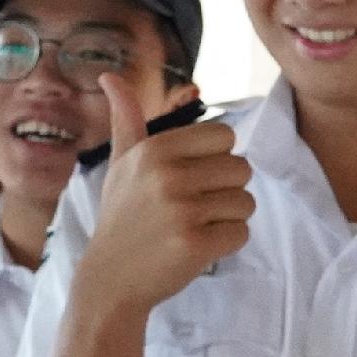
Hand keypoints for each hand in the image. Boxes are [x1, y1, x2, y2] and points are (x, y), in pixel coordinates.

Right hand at [76, 78, 251, 317]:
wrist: (110, 279)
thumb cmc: (121, 217)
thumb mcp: (119, 165)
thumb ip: (125, 120)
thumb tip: (110, 76)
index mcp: (154, 150)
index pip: (224, 136)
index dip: (216, 159)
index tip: (192, 178)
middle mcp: (168, 175)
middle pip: (241, 168)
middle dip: (226, 190)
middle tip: (195, 207)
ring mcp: (182, 211)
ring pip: (246, 202)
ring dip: (229, 218)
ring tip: (196, 226)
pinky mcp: (195, 245)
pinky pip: (241, 233)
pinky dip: (227, 243)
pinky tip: (198, 247)